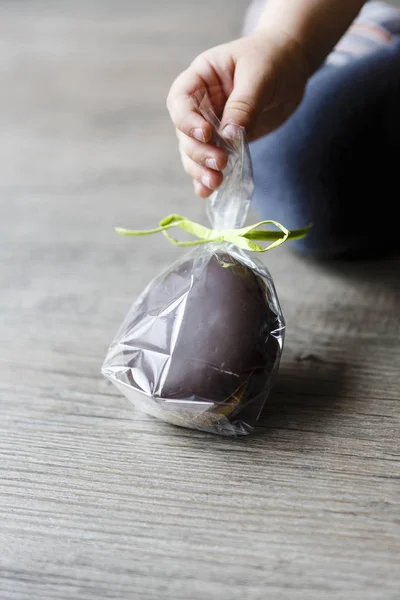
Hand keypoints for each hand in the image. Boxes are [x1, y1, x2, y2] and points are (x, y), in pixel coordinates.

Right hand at [167, 29, 309, 196]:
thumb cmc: (273, 59)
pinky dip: (206, 178)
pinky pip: (210, 162)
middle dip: (199, 152)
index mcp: (201, 77)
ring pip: (194, 152)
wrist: (292, 65)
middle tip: (219, 163)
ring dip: (201, 169)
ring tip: (215, 183)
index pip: (180, 101)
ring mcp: (211, 125)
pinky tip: (207, 192)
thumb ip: (243, 105)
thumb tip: (228, 136)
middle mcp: (200, 104)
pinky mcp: (225, 143)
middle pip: (185, 133)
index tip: (207, 134)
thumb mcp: (260, 75)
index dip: (188, 120)